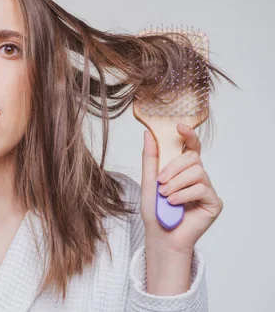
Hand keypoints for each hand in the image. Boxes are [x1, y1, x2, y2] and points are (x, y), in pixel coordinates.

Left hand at [140, 124, 223, 253]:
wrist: (161, 235)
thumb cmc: (155, 210)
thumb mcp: (149, 180)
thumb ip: (150, 158)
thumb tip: (148, 134)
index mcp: (182, 169)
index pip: (190, 146)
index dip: (188, 135)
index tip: (179, 126)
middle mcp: (197, 176)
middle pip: (192, 158)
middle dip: (173, 168)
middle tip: (160, 183)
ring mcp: (207, 188)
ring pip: (197, 172)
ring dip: (177, 183)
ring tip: (166, 196)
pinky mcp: (214, 202)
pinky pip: (202, 188)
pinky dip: (184, 195)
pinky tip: (174, 203)